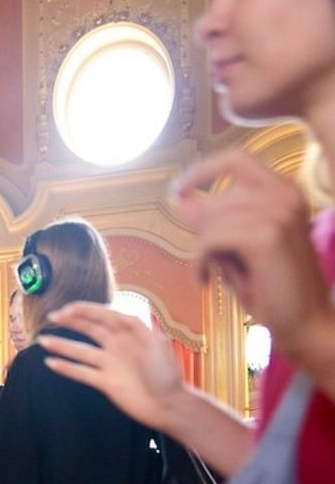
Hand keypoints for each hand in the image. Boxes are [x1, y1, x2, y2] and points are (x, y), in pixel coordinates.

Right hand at [38, 306, 182, 428]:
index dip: (86, 310)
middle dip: (71, 322)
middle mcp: (118, 346)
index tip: (68, 309)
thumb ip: (136, 328)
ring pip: (81, 351)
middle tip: (52, 318)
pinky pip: (82, 373)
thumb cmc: (167, 374)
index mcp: (130, 333)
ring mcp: (110, 364)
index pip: (104, 316)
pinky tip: (51, 363)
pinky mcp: (106, 382)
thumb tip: (118, 315)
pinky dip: (67, 368)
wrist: (169, 405)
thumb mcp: (156, 344)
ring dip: (62, 345)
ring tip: (43, 341)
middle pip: (90, 329)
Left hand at [172, 150, 333, 364]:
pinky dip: (200, 261)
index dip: (202, 169)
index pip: (237, 159)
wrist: (305, 324)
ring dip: (201, 250)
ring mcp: (279, 212)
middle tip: (205, 261)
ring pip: (212, 219)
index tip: (178, 189)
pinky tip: (205, 281)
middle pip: (218, 195)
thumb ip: (213, 222)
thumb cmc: (272, 290)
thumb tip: (181, 199)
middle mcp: (286, 195)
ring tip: (208, 274)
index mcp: (284, 192)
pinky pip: (211, 238)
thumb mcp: (236, 249)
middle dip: (201, 229)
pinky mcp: (267, 236)